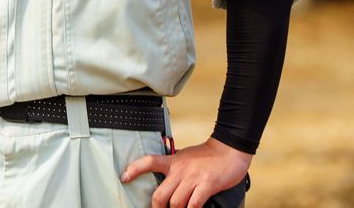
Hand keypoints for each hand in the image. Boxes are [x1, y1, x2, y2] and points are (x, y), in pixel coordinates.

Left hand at [121, 136, 251, 207]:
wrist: (229, 150)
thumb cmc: (208, 156)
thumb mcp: (186, 157)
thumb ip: (175, 168)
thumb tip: (165, 180)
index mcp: (173, 161)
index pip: (149, 161)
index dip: (134, 169)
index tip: (124, 177)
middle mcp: (180, 169)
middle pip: (160, 195)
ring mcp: (193, 177)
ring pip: (175, 203)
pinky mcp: (206, 184)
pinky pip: (193, 205)